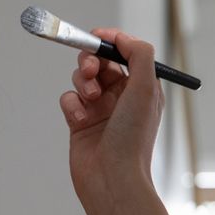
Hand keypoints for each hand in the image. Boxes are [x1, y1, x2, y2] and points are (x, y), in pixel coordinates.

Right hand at [60, 29, 178, 214]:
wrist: (113, 178)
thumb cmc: (132, 138)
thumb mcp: (145, 88)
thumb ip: (137, 55)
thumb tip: (122, 37)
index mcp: (141, 87)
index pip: (123, 52)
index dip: (109, 41)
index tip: (95, 36)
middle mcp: (121, 96)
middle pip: (99, 61)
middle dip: (90, 60)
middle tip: (90, 69)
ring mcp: (99, 109)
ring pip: (81, 78)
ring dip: (82, 83)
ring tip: (90, 99)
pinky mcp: (79, 122)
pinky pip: (68, 99)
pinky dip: (71, 104)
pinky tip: (79, 119)